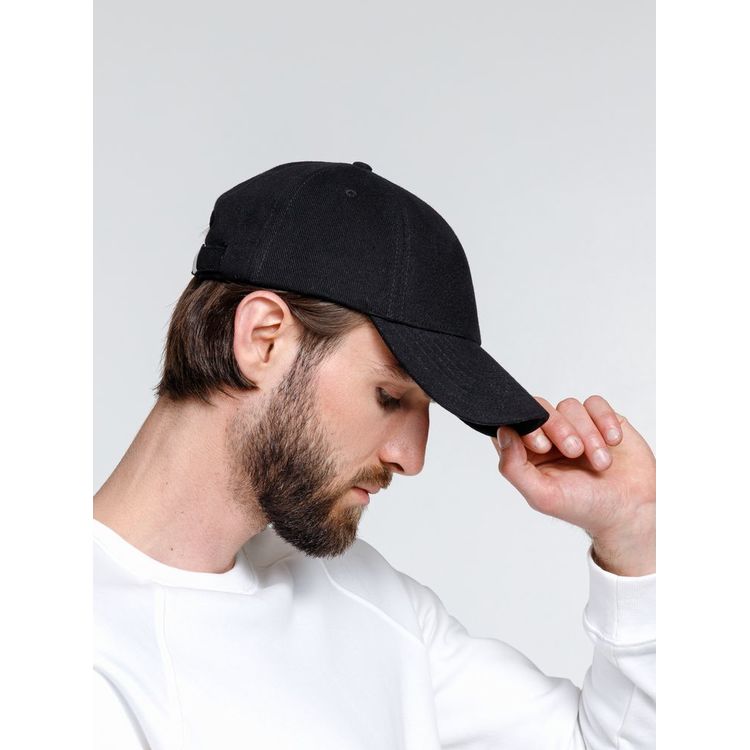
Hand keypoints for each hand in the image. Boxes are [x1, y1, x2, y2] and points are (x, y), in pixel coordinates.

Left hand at [490, 395, 654, 575]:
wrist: (631, 510)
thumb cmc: (585, 507)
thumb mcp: (543, 496)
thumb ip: (513, 467)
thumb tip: (502, 432)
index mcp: (528, 453)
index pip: (515, 424)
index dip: (526, 426)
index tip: (542, 446)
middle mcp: (549, 436)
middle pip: (542, 409)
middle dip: (558, 427)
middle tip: (574, 451)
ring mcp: (575, 426)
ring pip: (570, 406)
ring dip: (588, 433)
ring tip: (601, 462)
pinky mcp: (601, 419)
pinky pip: (595, 404)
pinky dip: (605, 420)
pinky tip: (613, 442)